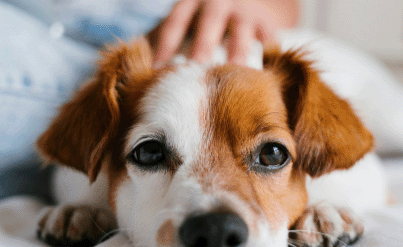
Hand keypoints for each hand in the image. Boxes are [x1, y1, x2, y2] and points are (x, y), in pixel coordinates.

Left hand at [148, 0, 297, 66]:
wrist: (247, 2)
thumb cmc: (202, 22)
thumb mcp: (183, 22)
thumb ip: (163, 42)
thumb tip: (133, 73)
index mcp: (191, 3)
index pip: (175, 22)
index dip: (166, 46)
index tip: (158, 71)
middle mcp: (218, 2)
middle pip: (209, 23)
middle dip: (203, 48)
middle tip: (196, 75)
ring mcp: (245, 12)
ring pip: (242, 33)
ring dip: (238, 56)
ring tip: (234, 82)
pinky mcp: (267, 24)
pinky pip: (268, 41)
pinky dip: (266, 58)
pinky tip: (262, 80)